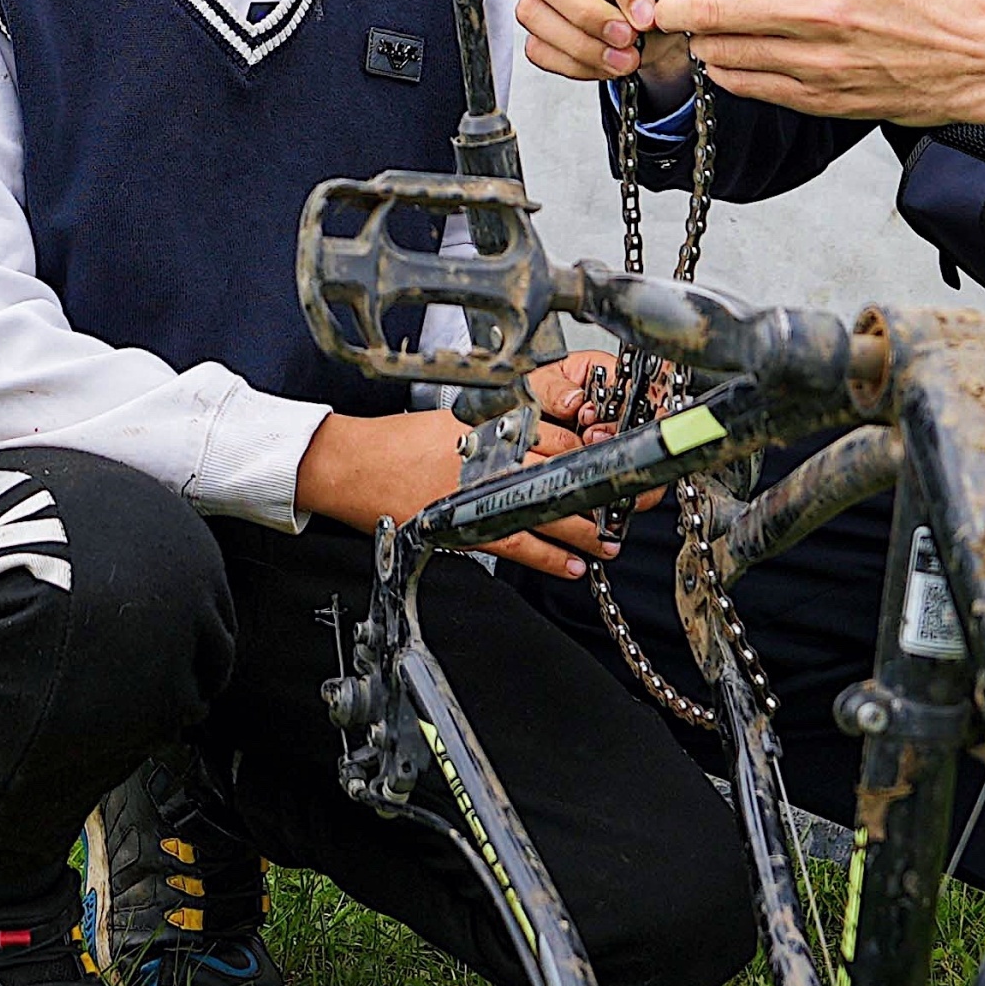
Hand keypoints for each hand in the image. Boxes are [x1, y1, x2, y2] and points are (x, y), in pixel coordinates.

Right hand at [296, 397, 613, 575]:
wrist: (353, 464)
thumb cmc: (402, 442)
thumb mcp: (459, 420)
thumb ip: (505, 428)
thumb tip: (553, 442)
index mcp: (493, 421)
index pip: (564, 433)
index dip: (601, 451)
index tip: (625, 463)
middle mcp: (491, 452)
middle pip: (566, 469)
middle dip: (604, 490)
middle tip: (631, 504)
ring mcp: (479, 488)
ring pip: (550, 508)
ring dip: (586, 529)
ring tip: (609, 541)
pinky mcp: (463, 523)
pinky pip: (518, 544)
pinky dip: (549, 558)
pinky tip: (572, 565)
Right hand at [516, 0, 674, 87]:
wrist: (658, 12)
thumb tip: (650, 6)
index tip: (646, 15)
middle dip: (587, 13)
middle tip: (626, 37)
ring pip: (533, 12)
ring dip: (581, 46)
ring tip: (623, 59)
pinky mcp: (538, 18)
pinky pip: (537, 46)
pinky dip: (574, 63)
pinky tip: (605, 61)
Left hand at [644, 0, 984, 136]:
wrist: (982, 56)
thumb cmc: (933, 2)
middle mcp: (817, 13)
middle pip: (712, 10)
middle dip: (677, 7)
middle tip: (668, 5)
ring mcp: (817, 62)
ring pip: (724, 53)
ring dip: (704, 42)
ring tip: (706, 33)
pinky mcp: (822, 99)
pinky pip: (752, 87)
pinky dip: (730, 73)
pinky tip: (733, 61)